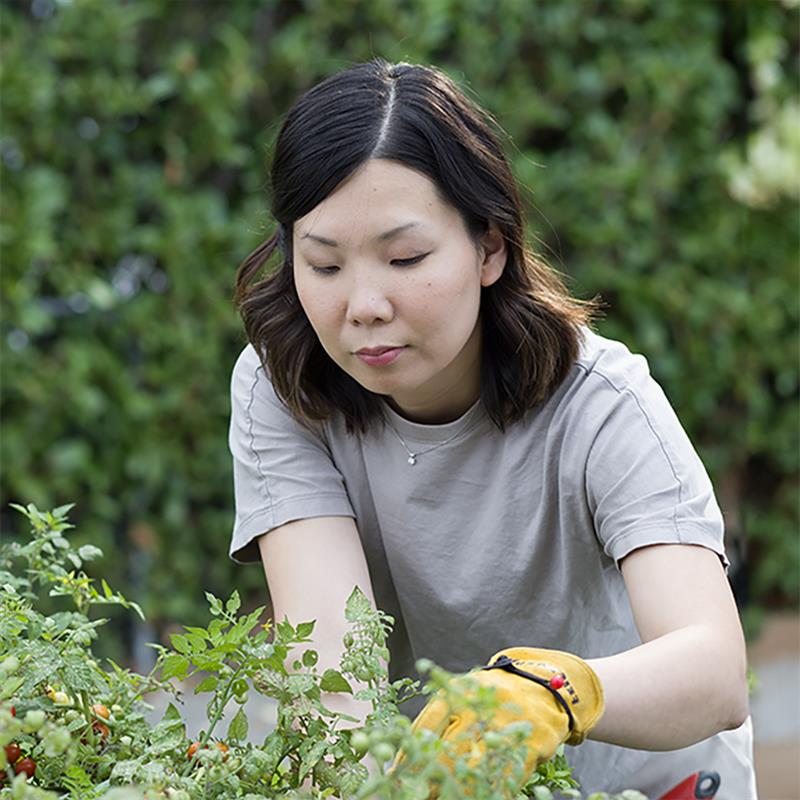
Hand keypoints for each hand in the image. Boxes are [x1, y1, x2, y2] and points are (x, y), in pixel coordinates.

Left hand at [407, 647, 603, 779]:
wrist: (546, 684)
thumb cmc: (495, 694)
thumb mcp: (466, 692)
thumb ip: (442, 717)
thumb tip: (408, 750)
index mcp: (460, 691)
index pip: (427, 723)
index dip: (409, 754)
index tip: (395, 776)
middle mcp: (480, 707)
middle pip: (447, 752)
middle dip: (427, 780)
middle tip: (414, 795)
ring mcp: (504, 727)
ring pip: (473, 769)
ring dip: (455, 792)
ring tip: (440, 799)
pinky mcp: (529, 746)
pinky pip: (504, 778)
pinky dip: (490, 793)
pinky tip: (481, 798)